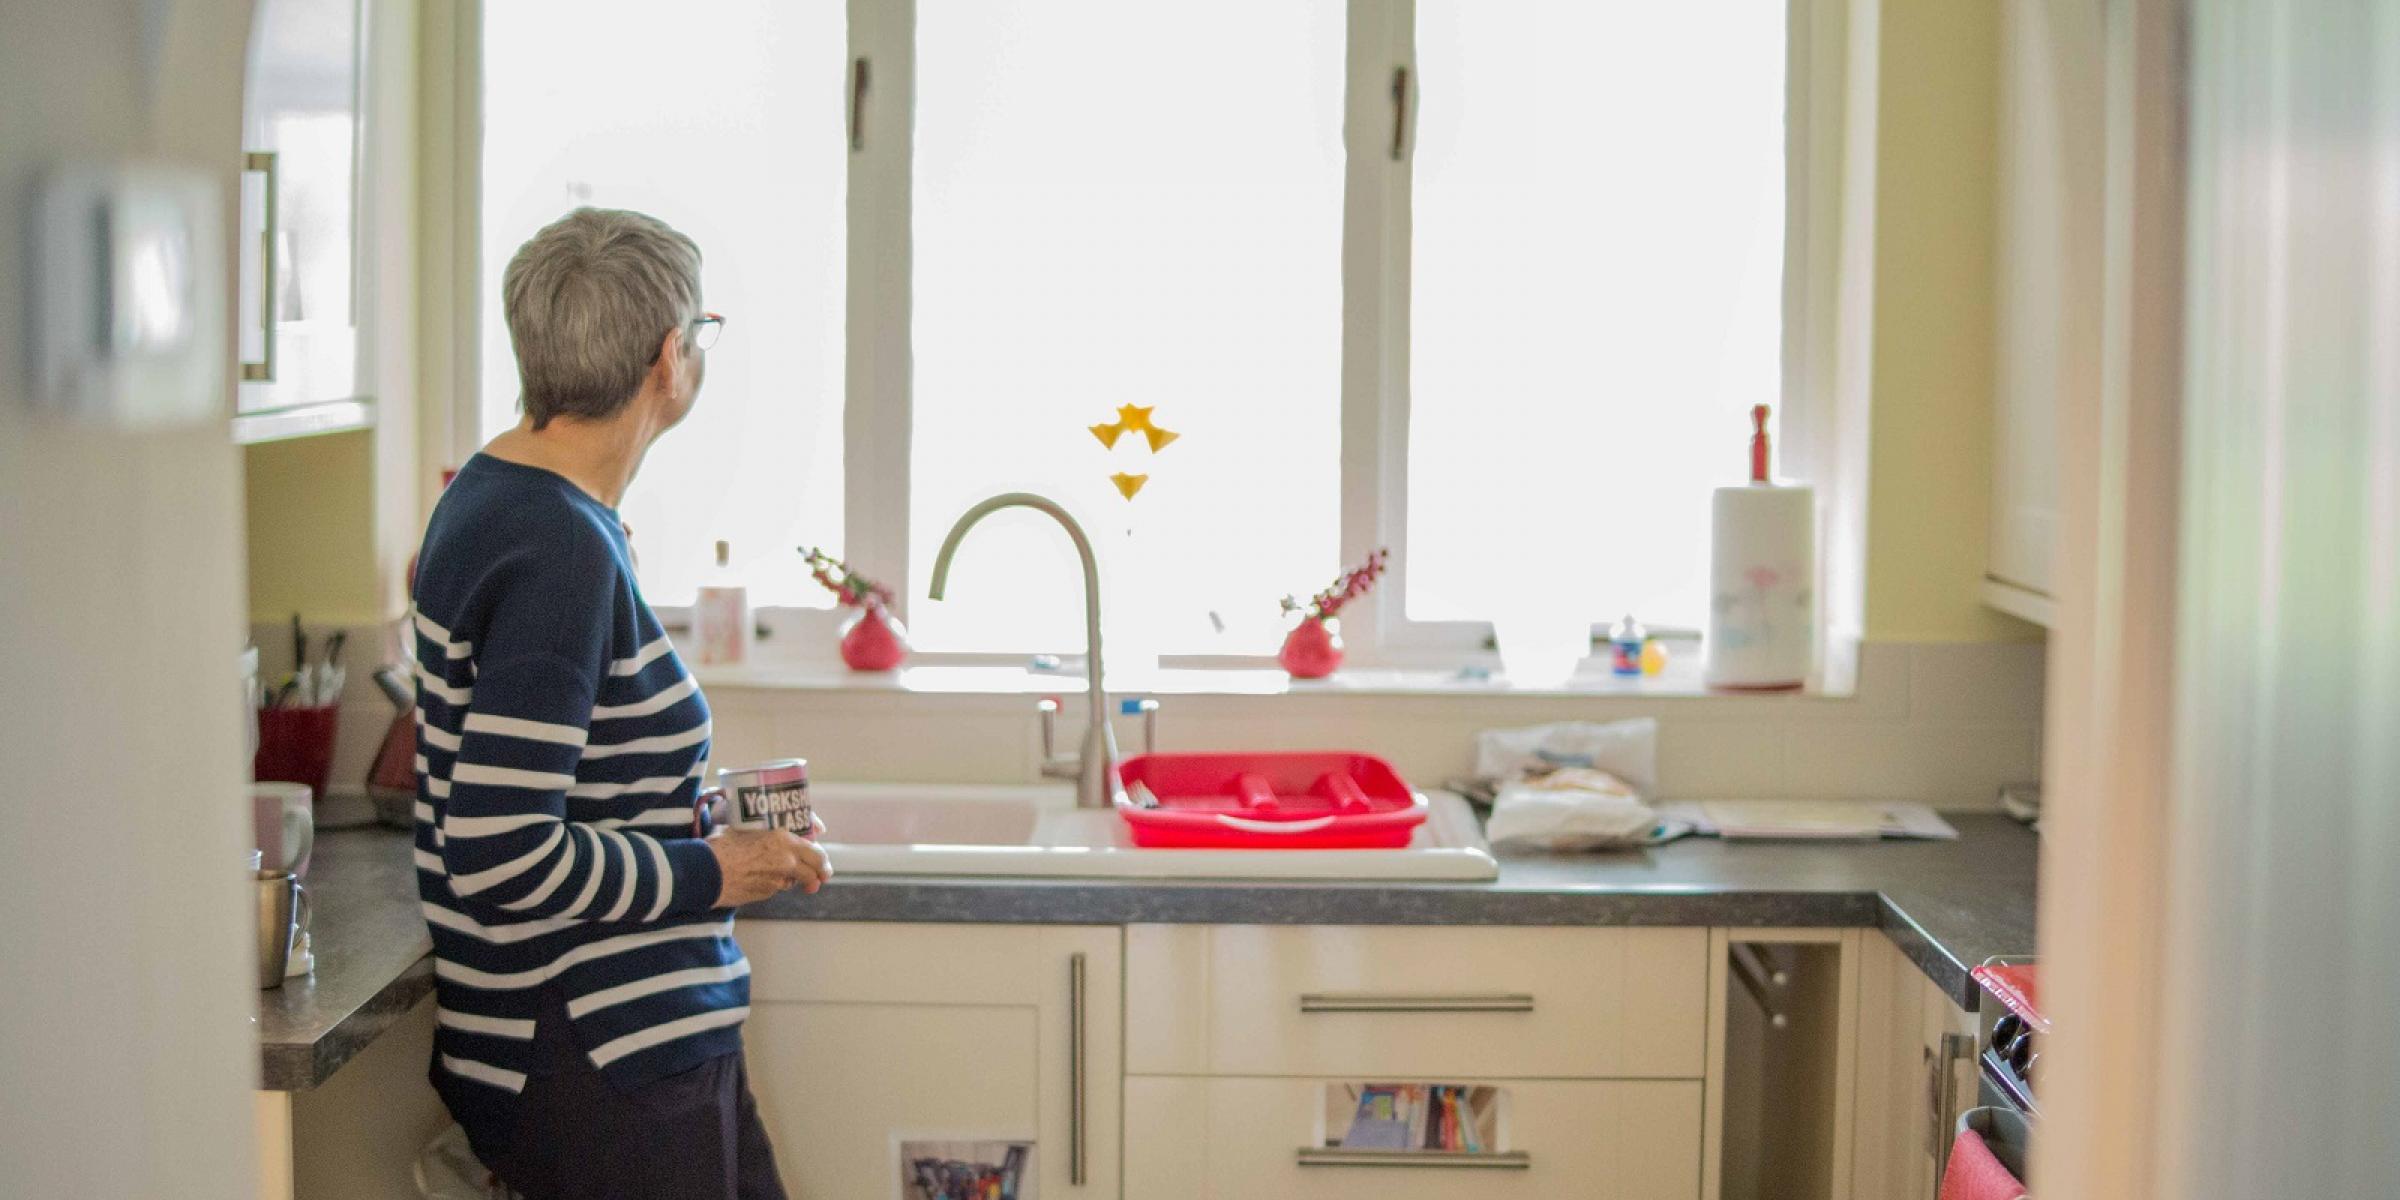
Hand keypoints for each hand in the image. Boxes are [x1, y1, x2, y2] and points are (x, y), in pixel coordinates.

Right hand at [707, 827, 833, 907]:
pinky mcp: (765, 894)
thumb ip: (759, 829)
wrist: (704, 871)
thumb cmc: (720, 845)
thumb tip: (757, 824)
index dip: (821, 858)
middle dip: (817, 875)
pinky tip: (757, 877)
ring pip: (792, 882)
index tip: (822, 861)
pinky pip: (774, 888)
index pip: (816, 852)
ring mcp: (776, 881)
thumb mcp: (742, 827)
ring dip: (791, 879)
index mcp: (784, 840)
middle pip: (813, 873)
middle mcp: (786, 861)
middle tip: (818, 878)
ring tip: (778, 873)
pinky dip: (771, 884)